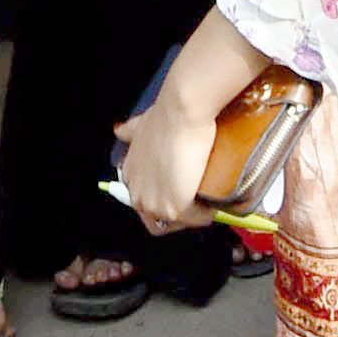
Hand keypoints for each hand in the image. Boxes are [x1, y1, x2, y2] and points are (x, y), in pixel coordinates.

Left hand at [112, 94, 219, 235]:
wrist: (182, 114)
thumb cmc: (165, 116)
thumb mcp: (140, 125)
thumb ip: (130, 131)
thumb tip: (120, 130)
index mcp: (131, 178)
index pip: (146, 204)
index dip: (167, 199)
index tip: (183, 191)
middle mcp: (137, 195)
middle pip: (161, 219)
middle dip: (182, 211)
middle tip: (199, 196)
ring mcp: (154, 205)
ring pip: (180, 222)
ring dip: (196, 213)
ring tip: (210, 197)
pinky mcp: (175, 210)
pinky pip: (197, 220)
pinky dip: (208, 213)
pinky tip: (216, 200)